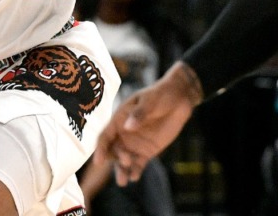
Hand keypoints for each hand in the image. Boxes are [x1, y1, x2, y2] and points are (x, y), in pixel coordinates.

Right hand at [94, 62, 201, 184]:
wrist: (179, 100)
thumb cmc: (160, 95)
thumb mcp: (150, 101)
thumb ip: (139, 114)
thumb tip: (128, 126)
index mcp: (119, 119)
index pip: (105, 136)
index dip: (100, 149)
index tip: (98, 161)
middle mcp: (124, 133)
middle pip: (112, 151)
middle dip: (115, 159)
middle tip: (125, 162)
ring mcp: (135, 144)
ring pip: (124, 160)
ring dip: (122, 170)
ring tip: (123, 181)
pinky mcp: (147, 151)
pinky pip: (138, 164)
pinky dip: (135, 171)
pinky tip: (135, 177)